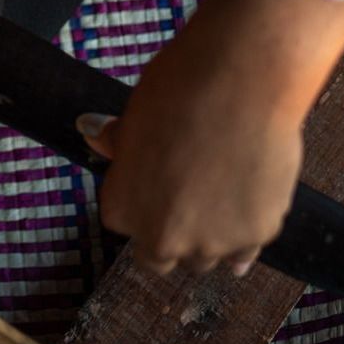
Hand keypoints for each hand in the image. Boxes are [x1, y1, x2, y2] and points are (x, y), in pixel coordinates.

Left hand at [78, 0, 343, 275]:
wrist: (239, 84)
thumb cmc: (177, 93)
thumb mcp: (133, 117)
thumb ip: (116, 141)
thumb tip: (88, 130)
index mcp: (121, 208)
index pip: (124, 223)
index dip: (139, 203)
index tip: (153, 187)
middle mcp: (163, 236)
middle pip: (162, 254)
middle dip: (169, 234)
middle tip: (184, 203)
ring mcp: (211, 243)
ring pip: (205, 258)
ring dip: (207, 239)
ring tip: (216, 204)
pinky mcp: (256, 236)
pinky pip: (245, 251)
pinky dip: (243, 237)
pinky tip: (241, 220)